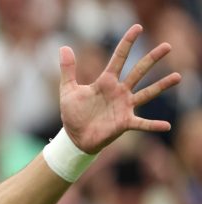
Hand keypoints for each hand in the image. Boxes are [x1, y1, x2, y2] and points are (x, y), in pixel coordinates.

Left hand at [61, 25, 180, 153]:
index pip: (119, 58)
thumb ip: (68, 70)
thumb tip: (64, 47)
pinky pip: (142, 124)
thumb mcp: (68, 90)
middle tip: (168, 46)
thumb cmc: (73, 113)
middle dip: (152, 59)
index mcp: (106, 82)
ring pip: (146, 93)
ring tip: (177, 76)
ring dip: (161, 86)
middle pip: (138, 71)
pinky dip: (153, 125)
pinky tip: (166, 126)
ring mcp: (124, 106)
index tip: (138, 28)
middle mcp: (119, 91)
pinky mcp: (124, 123)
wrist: (75, 137)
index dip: (127, 43)